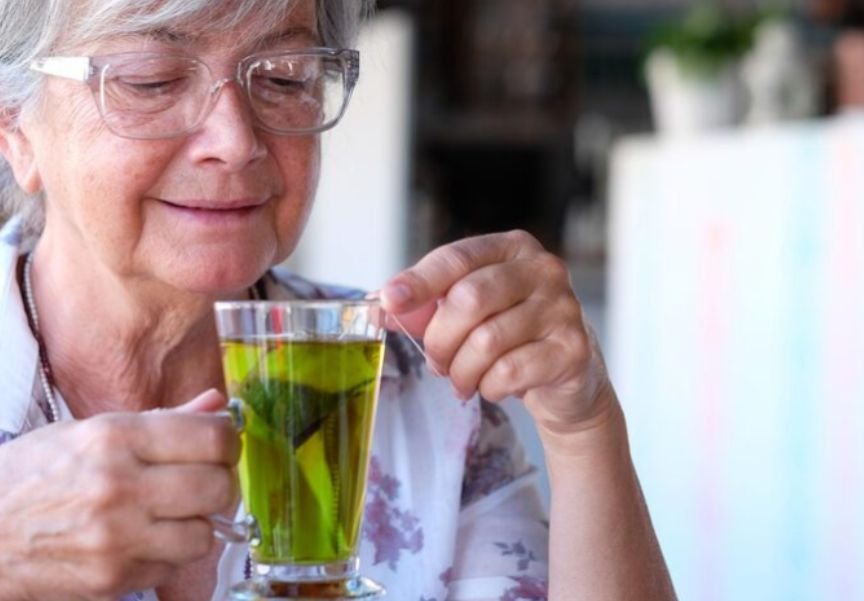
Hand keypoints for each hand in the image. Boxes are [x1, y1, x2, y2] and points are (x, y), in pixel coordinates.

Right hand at [0, 389, 238, 600]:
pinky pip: (173, 567)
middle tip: (205, 482)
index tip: (223, 448)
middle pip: (218, 487)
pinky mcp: (112, 579)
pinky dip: (167, 555)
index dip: (229, 443)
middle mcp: (119, 485)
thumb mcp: (92, 430)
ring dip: (196, 525)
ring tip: (170, 515)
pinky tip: (142, 540)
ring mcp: (116, 537)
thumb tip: (217, 405)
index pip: (212, 439)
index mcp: (116, 437)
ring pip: (204, 534)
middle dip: (220, 484)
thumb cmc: (36, 475)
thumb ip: (163, 420)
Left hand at [380, 230, 614, 433]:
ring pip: (486, 342)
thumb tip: (377, 306)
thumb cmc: (511, 336)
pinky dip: (489, 387)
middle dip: (440, 339)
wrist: (567, 377)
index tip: (389, 300)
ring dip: (462, 371)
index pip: (457, 257)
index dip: (419, 280)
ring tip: (463, 380)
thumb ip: (426, 305)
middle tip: (436, 361)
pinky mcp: (571, 349)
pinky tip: (493, 386)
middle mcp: (544, 270)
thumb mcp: (469, 312)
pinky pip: (510, 372)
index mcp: (513, 248)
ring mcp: (563, 308)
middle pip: (468, 300)